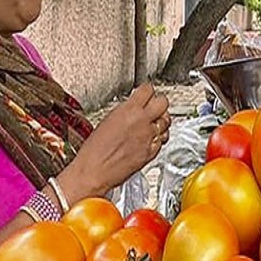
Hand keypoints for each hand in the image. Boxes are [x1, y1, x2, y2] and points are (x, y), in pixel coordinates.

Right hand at [59, 83, 169, 199]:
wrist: (94, 171)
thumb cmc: (94, 150)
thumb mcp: (107, 120)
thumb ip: (125, 111)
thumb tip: (133, 108)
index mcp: (129, 110)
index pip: (148, 89)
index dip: (147, 90)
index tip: (146, 92)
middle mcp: (142, 121)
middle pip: (163, 102)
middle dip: (159, 102)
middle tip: (153, 105)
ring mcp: (149, 136)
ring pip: (167, 121)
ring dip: (161, 120)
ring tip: (153, 122)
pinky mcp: (152, 151)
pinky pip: (162, 139)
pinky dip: (158, 137)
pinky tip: (151, 138)